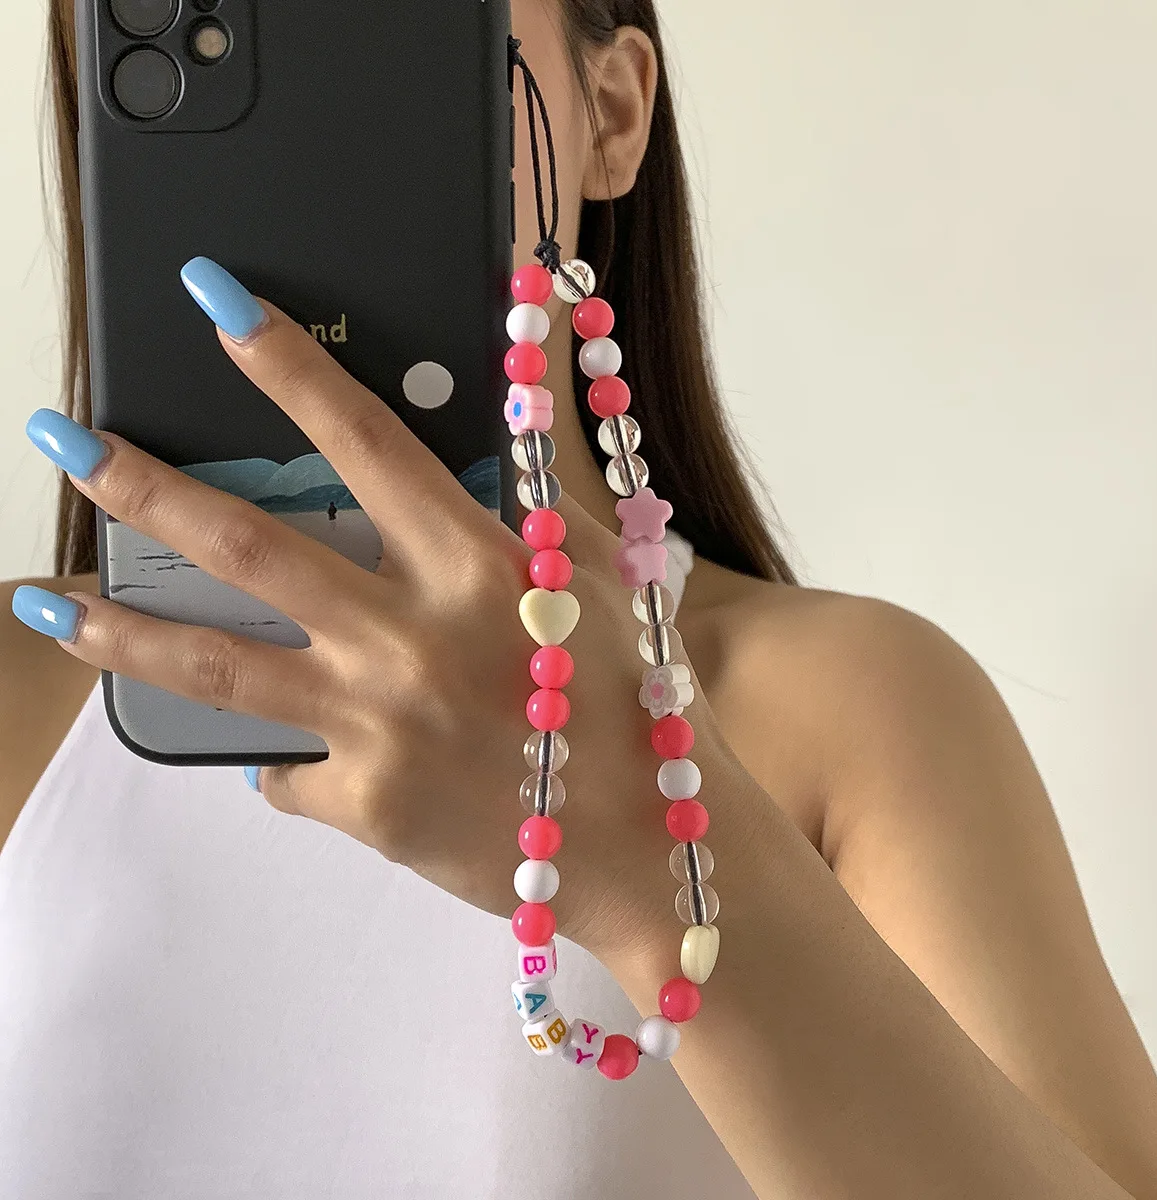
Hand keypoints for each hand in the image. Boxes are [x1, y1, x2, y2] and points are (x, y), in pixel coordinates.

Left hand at [21, 264, 700, 968]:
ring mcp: (379, 727)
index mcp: (480, 566)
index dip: (285, 365)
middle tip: (63, 440)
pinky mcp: (364, 805)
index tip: (212, 302)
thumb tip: (517, 376)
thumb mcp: (605, 571)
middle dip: (143, 484)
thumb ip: (544, 476)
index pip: (364, 441)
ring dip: (120, 625)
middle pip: (249, 548)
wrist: (653, 850)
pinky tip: (272, 751)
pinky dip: (271, 753)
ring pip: (216, 669)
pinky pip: (284, 769)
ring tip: (44, 598)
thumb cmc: (640, 701)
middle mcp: (414, 639)